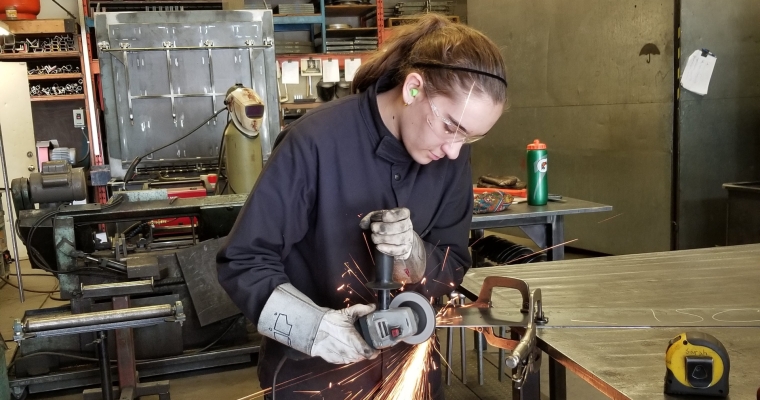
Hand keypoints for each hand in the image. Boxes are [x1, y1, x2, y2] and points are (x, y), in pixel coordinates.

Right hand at [257, 284, 379, 364]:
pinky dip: (349, 356)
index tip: (378, 347)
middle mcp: (348, 352)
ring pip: (355, 360)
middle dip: (366, 351)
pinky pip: (346, 360)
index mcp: (354, 341)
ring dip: (358, 354)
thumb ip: (362, 309)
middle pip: (363, 357)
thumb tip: (373, 306)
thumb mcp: (347, 313)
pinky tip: (348, 348)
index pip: (369, 353)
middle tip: (368, 343)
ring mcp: (341, 357)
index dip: (375, 351)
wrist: (312, 329)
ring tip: (358, 345)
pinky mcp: (334, 360)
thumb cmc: (330, 321)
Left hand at [360, 208, 425, 282]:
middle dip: (385, 228)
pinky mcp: (405, 249)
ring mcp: (408, 238)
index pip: (403, 213)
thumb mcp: (379, 217)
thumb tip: (363, 224)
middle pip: (400, 227)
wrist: (399, 239)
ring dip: (384, 238)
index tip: (383, 216)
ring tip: (374, 237)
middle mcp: (408, 226)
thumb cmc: (388, 224)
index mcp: (404, 215)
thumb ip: (371, 218)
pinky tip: (379, 247)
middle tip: (374, 228)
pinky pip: (398, 250)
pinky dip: (388, 249)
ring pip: (399, 239)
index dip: (393, 215)